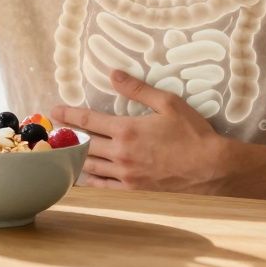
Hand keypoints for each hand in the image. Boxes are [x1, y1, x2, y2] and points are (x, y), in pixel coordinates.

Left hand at [52, 69, 227, 193]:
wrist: (212, 169)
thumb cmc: (193, 134)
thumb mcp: (168, 103)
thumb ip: (138, 89)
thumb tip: (114, 74)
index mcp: (127, 130)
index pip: (88, 121)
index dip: (69, 115)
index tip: (55, 110)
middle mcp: (121, 154)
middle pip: (84, 144)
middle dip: (66, 136)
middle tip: (53, 132)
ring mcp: (126, 176)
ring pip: (90, 167)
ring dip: (74, 158)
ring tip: (62, 152)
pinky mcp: (133, 191)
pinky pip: (103, 187)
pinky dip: (89, 181)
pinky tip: (83, 177)